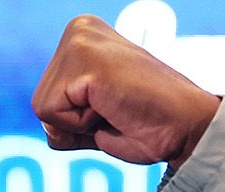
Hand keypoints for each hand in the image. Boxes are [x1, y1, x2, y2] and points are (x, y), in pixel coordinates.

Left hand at [32, 14, 221, 165]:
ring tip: (114, 108)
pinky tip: (111, 107)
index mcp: (80, 37)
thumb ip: (63, 110)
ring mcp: (80, 41)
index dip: (74, 121)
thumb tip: (46, 120)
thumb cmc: (144, 125)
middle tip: (114, 110)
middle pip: (39, 102)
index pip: (44, 98)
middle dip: (73, 123)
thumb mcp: (92, 115)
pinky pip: (52, 114)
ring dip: (78, 125)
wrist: (184, 128)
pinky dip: (81, 125)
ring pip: (43, 109)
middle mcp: (78, 30)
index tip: (110, 108)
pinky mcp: (84, 59)